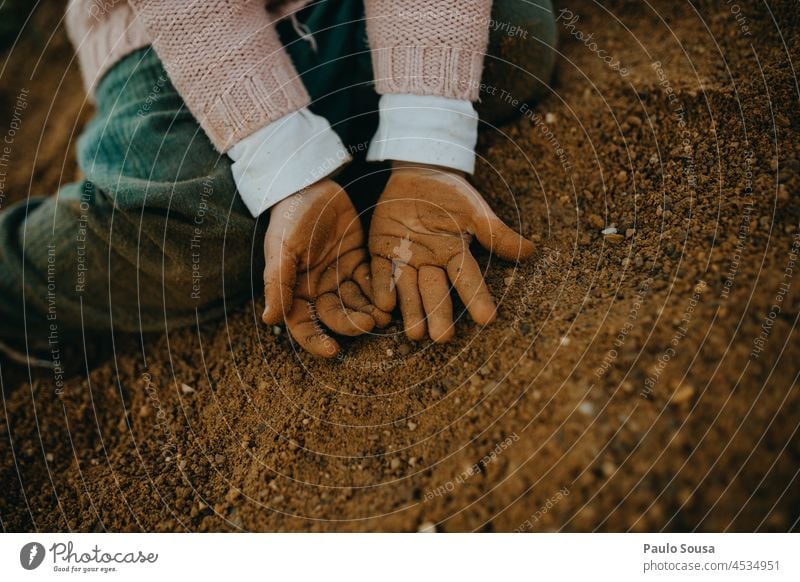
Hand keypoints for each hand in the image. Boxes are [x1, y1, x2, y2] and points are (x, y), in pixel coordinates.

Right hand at [262, 178, 388, 356]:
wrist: (311, 185)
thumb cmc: (290, 218)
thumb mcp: (281, 248)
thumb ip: (277, 283)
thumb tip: (270, 319)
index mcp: (295, 290)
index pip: (304, 325)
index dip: (316, 340)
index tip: (332, 350)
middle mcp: (318, 288)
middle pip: (335, 316)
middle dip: (352, 323)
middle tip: (369, 324)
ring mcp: (339, 276)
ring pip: (356, 303)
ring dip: (369, 312)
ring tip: (383, 316)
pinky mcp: (358, 262)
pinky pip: (371, 282)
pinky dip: (380, 290)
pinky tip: (390, 296)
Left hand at [369, 162, 533, 341]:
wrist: (419, 173)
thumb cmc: (452, 194)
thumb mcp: (475, 211)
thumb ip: (497, 233)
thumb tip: (531, 251)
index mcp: (455, 255)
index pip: (468, 279)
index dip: (476, 298)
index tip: (487, 319)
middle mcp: (431, 263)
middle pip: (436, 291)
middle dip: (439, 314)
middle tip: (443, 338)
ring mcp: (406, 259)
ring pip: (408, 288)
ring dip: (411, 309)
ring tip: (414, 334)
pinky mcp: (382, 250)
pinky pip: (380, 271)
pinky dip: (382, 286)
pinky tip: (384, 304)